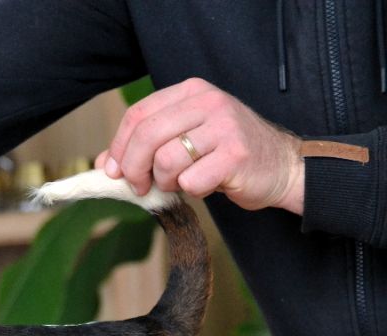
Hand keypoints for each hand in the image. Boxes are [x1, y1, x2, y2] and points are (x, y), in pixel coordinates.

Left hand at [95, 78, 303, 213]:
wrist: (283, 167)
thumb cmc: (226, 155)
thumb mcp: (184, 141)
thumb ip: (145, 147)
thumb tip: (104, 164)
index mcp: (191, 92)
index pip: (137, 115)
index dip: (118, 146)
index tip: (112, 171)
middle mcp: (208, 102)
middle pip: (146, 135)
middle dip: (133, 168)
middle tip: (139, 186)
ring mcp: (224, 126)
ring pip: (166, 160)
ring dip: (165, 182)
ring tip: (181, 183)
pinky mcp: (236, 155)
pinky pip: (191, 180)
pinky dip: (191, 191)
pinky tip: (206, 185)